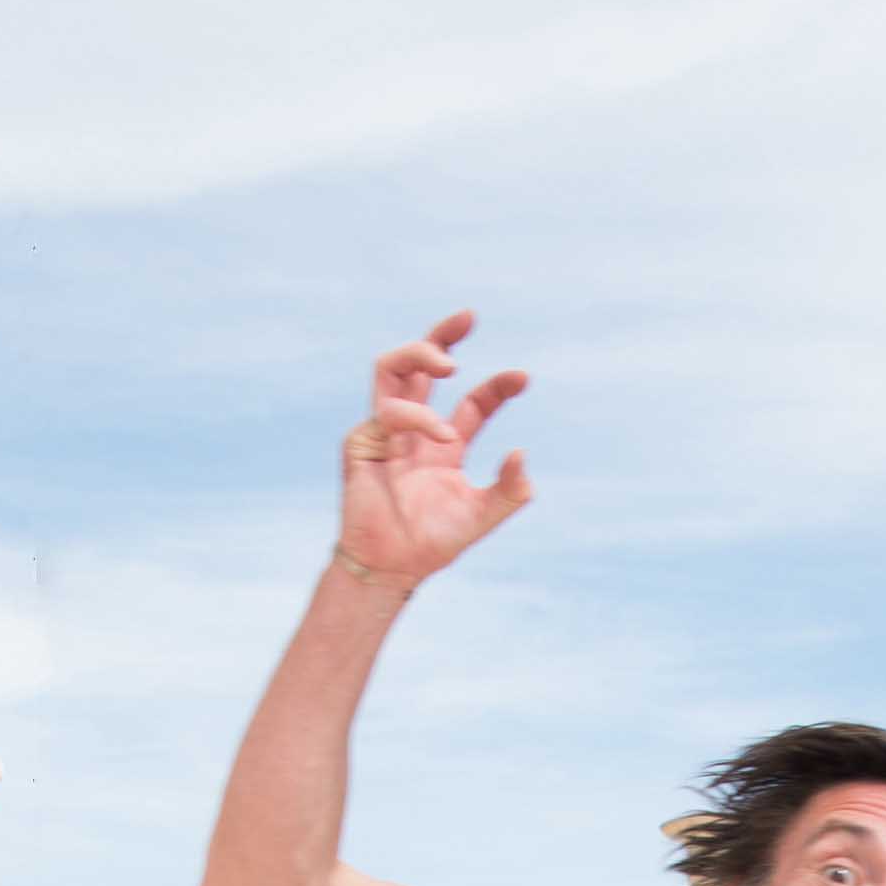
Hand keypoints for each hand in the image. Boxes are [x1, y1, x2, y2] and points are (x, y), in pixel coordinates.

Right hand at [338, 312, 533, 586]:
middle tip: (469, 317)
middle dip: (443, 335)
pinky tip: (443, 436)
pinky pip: (389, 413)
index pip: (473, 402)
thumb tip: (521, 453)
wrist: (392, 568)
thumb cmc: (433, 543)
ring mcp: (386, 432)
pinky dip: (419, 418)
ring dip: (419, 353)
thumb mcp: (482, 516)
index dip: (498, 387)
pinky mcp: (362, 441)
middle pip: (423, 366)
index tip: (523, 378)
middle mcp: (416, 430)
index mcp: (446, 443)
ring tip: (452, 363)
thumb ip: (510, 491)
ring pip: (392, 370)